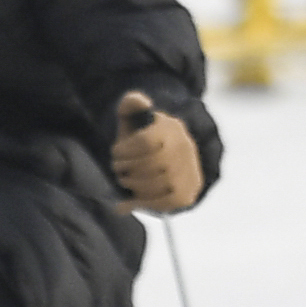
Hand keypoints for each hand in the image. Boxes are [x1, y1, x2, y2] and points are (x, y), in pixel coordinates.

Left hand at [111, 93, 203, 212]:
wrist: (165, 155)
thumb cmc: (141, 137)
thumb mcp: (134, 116)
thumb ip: (132, 103)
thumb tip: (141, 102)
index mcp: (172, 128)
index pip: (147, 141)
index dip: (125, 149)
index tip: (116, 151)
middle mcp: (186, 149)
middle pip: (153, 164)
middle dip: (127, 168)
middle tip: (118, 168)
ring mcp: (189, 173)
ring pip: (160, 184)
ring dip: (134, 184)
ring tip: (124, 180)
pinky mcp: (187, 194)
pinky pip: (166, 204)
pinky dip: (143, 204)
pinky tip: (126, 204)